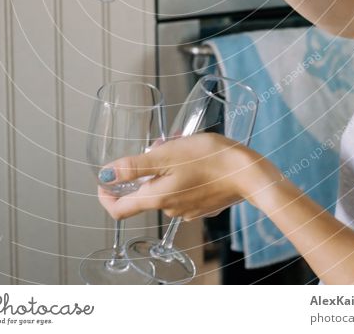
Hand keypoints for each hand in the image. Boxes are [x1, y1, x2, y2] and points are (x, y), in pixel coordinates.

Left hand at [97, 133, 264, 220]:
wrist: (248, 173)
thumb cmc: (209, 160)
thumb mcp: (167, 155)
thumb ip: (134, 167)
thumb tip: (105, 175)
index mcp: (156, 198)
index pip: (119, 210)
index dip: (106, 197)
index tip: (105, 182)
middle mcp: (169, 209)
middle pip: (144, 192)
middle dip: (145, 169)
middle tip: (156, 146)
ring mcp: (187, 209)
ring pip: (165, 188)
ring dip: (165, 168)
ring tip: (180, 144)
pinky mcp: (202, 204)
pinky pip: (183, 189)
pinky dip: (182, 173)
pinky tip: (195, 157)